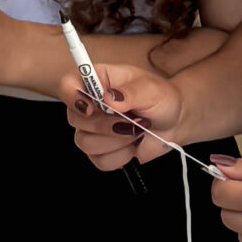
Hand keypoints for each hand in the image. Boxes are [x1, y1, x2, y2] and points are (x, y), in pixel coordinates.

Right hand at [62, 62, 185, 172]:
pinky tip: (133, 145)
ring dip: (117, 141)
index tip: (91, 107)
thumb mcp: (151, 90)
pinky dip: (121, 157)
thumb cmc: (161, 98)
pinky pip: (100, 161)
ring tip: (136, 131)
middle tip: (132, 120)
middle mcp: (90, 104)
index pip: (68, 85)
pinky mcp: (100, 151)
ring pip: (86, 143)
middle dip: (106, 125)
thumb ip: (130, 92)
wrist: (174, 122)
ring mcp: (92, 129)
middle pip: (75, 118)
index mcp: (97, 80)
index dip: (73, 97)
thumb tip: (108, 99)